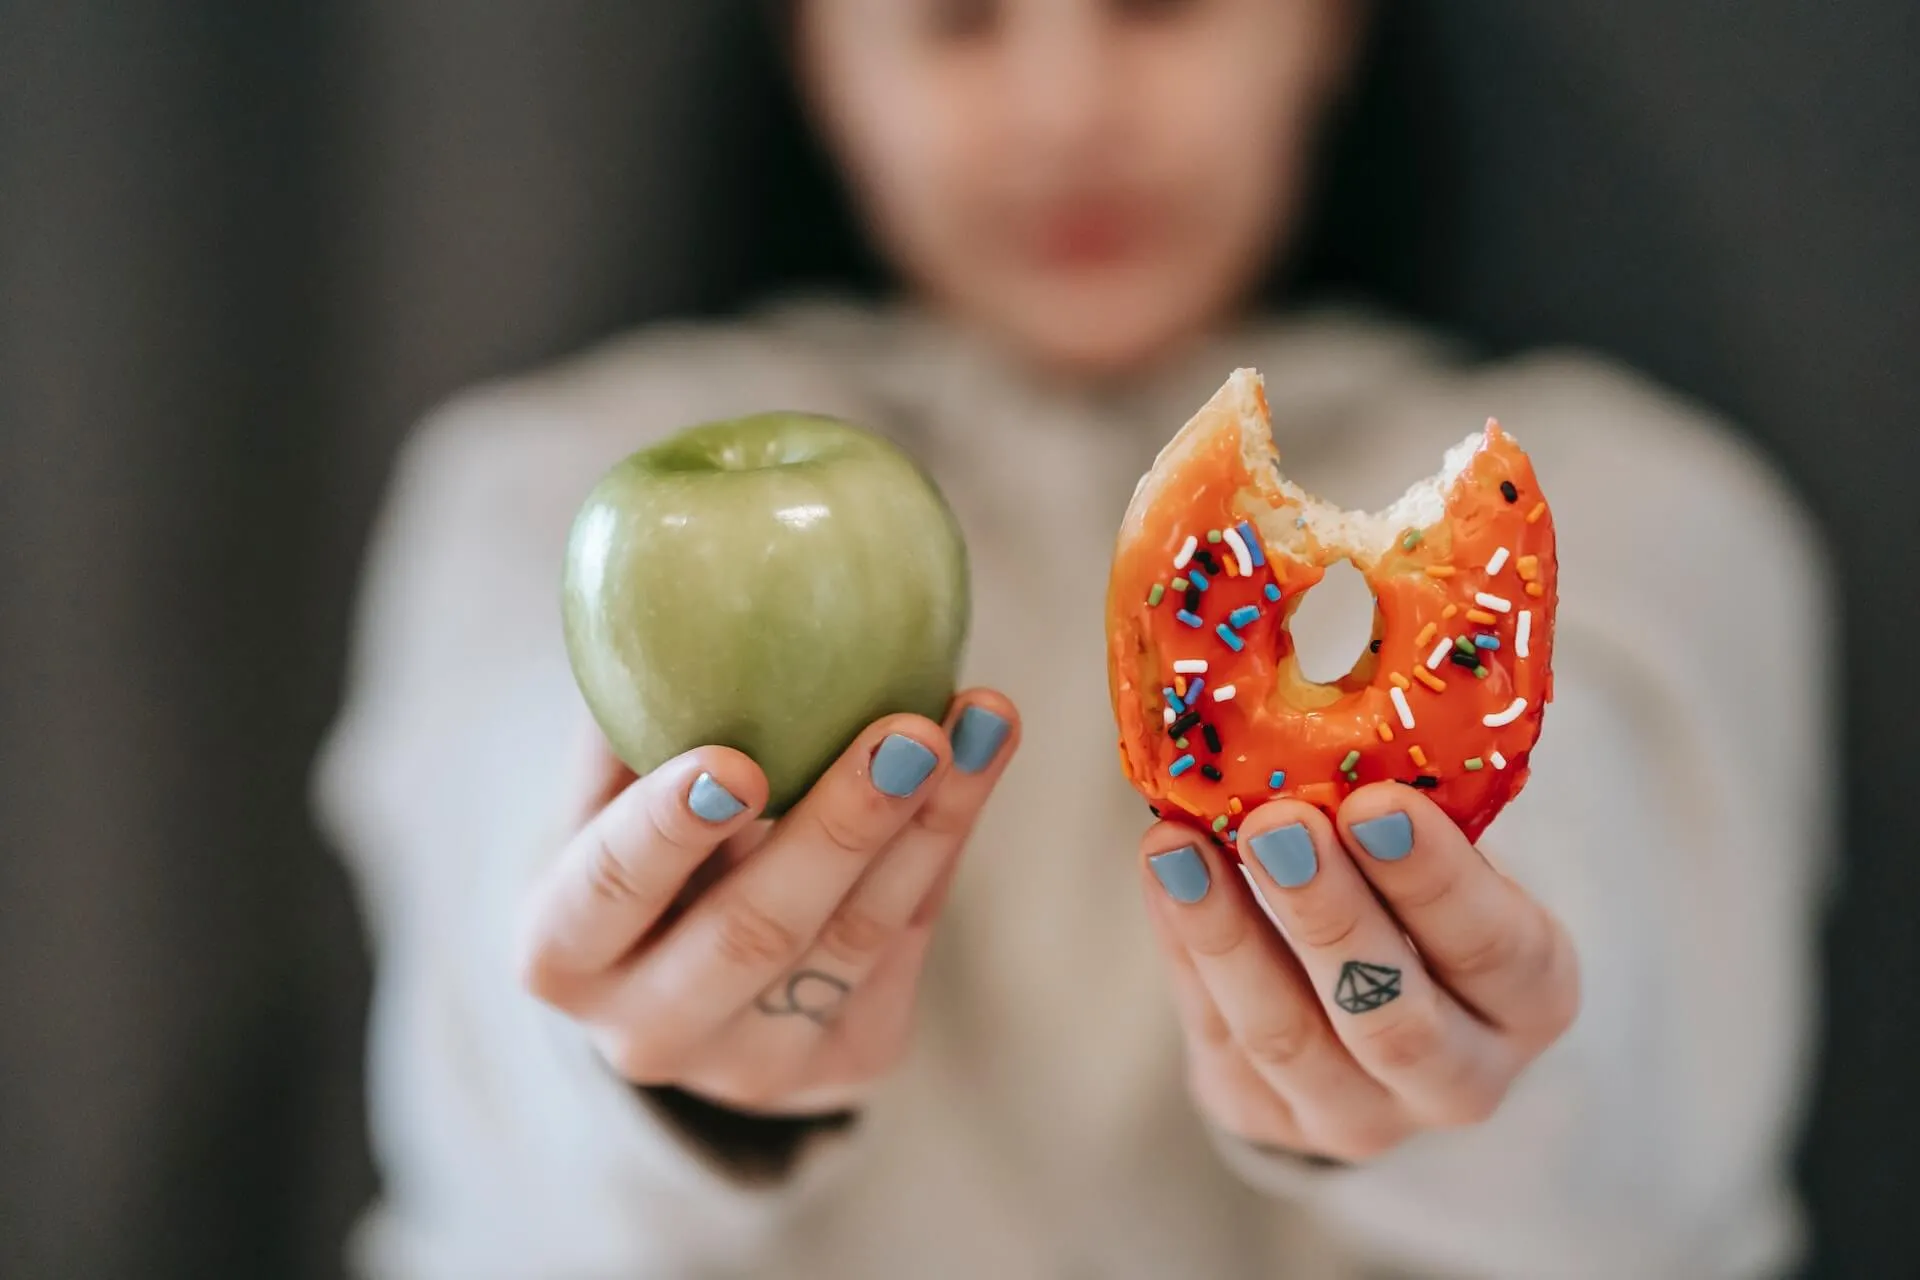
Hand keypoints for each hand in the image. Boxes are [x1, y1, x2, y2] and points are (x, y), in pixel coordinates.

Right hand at [520, 692, 1018, 1114]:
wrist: (687, 985)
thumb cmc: (637, 849)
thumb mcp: (604, 797)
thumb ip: (629, 720)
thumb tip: (669, 583)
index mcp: (562, 954)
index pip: (608, 892)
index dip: (666, 830)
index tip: (733, 761)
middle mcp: (648, 1032)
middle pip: (753, 931)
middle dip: (840, 828)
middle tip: (908, 731)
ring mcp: (752, 1067)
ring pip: (854, 940)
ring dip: (929, 822)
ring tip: (979, 722)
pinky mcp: (847, 1064)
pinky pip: (907, 944)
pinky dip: (946, 842)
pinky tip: (981, 757)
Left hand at [1140, 785, 1579, 1161]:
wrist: (1369, 1006)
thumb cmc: (1415, 893)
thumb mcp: (1441, 853)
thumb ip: (1405, 808)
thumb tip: (1326, 704)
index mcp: (1530, 997)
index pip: (1496, 949)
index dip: (1436, 880)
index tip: (1376, 802)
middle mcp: (1460, 1078)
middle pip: (1393, 1017)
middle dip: (1329, 915)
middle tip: (1276, 823)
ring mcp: (1360, 1116)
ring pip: (1288, 1038)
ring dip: (1228, 934)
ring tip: (1180, 845)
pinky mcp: (1265, 1120)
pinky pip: (1217, 1033)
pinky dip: (1184, 946)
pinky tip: (1164, 871)